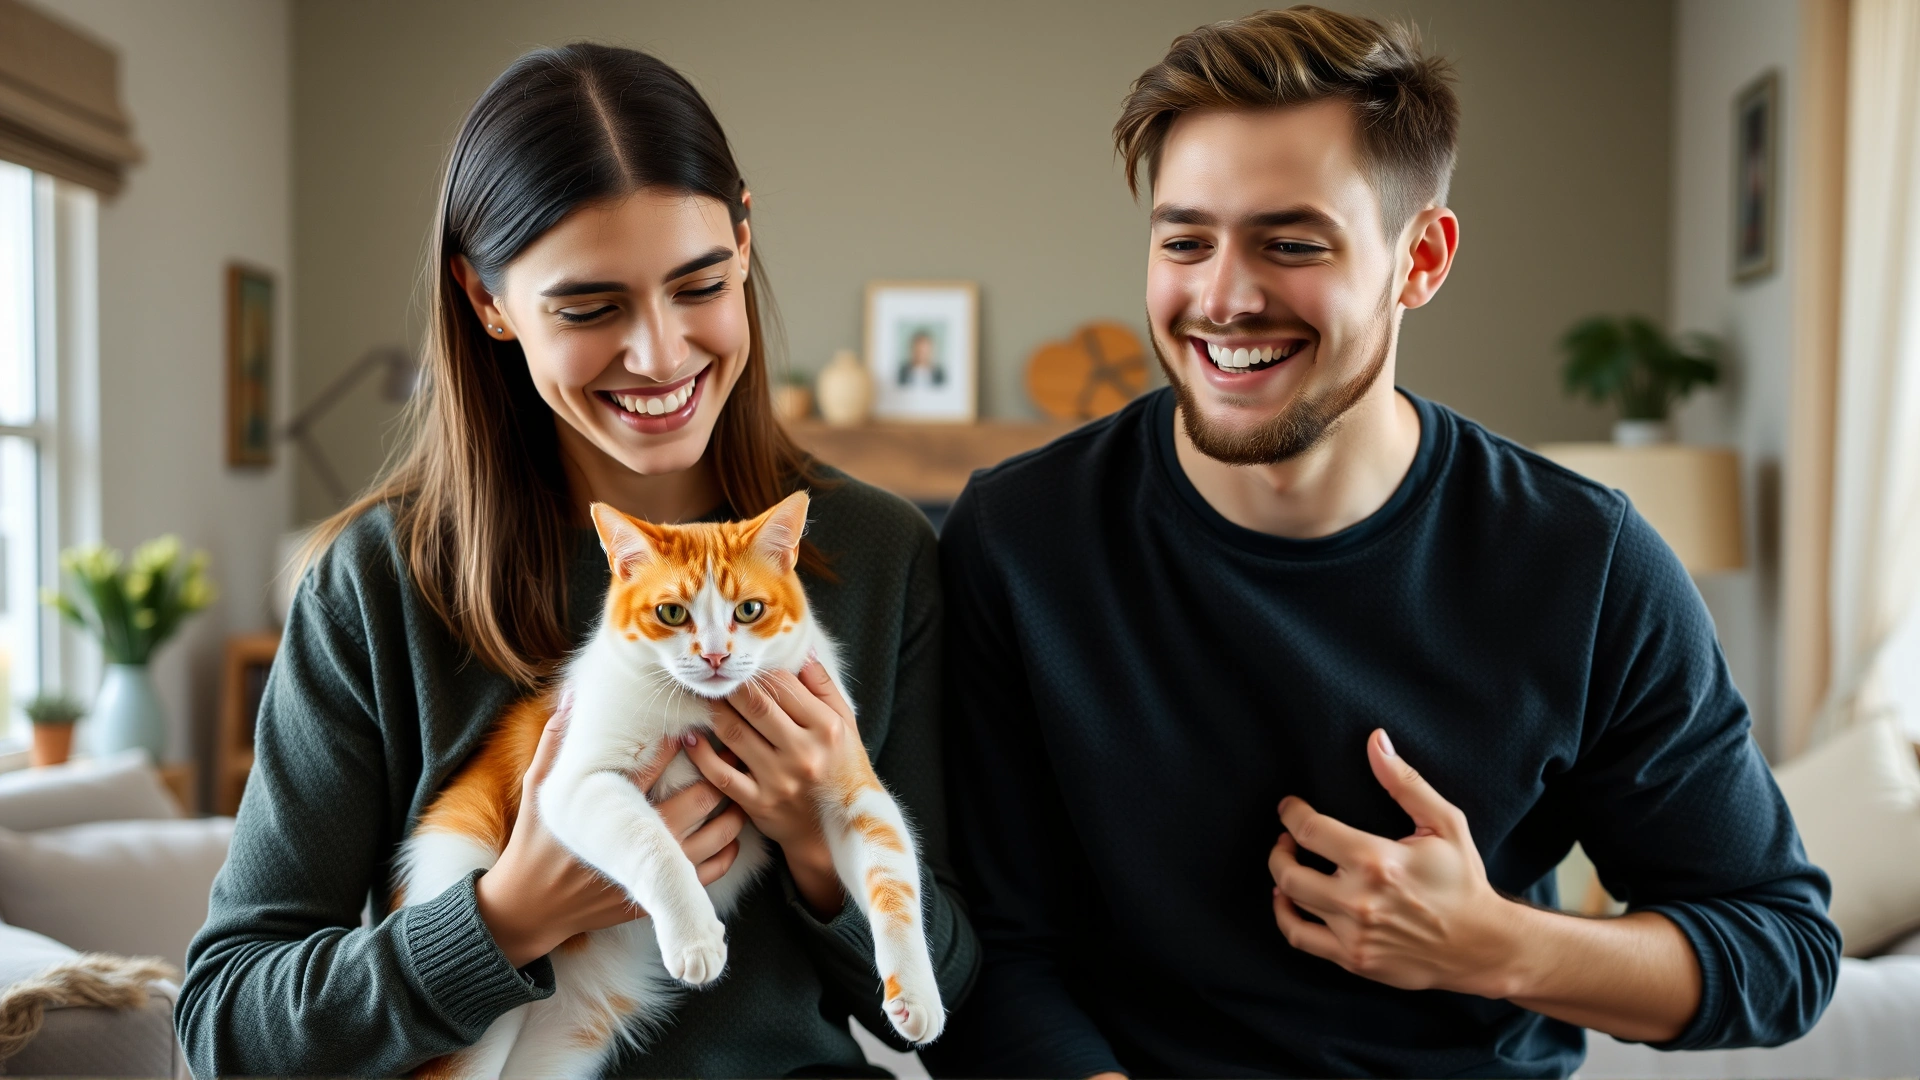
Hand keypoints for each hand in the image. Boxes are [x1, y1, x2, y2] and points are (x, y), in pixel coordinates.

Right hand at [476, 693, 749, 967]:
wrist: (530, 906)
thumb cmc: (534, 842)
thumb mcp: (537, 789)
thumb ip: (554, 744)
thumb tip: (570, 698)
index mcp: (609, 807)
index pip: (653, 767)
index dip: (681, 743)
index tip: (698, 723)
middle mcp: (637, 839)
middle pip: (698, 800)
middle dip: (722, 772)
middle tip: (739, 749)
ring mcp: (650, 870)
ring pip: (714, 838)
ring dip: (734, 812)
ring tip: (744, 788)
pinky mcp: (656, 896)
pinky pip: (707, 875)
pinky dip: (727, 854)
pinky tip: (731, 836)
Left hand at [689, 658, 863, 916]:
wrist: (840, 830)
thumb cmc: (843, 770)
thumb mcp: (846, 726)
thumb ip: (823, 688)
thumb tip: (801, 651)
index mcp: (827, 729)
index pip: (784, 686)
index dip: (759, 670)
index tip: (744, 663)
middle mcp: (804, 753)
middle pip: (756, 705)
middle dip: (731, 686)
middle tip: (716, 674)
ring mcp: (779, 780)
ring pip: (734, 734)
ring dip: (715, 712)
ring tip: (706, 699)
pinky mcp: (758, 803)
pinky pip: (721, 774)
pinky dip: (702, 754)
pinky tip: (692, 738)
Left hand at [1267, 728, 1520, 997]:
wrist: (1482, 945)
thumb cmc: (1464, 880)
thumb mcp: (1445, 824)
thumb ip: (1405, 782)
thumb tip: (1376, 740)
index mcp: (1377, 860)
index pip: (1310, 830)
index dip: (1291, 814)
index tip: (1289, 807)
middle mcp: (1359, 899)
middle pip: (1288, 870)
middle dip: (1279, 848)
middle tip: (1286, 838)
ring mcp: (1353, 933)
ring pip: (1291, 902)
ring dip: (1281, 878)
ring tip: (1289, 864)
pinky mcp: (1353, 958)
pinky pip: (1299, 937)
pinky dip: (1284, 916)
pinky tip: (1287, 900)